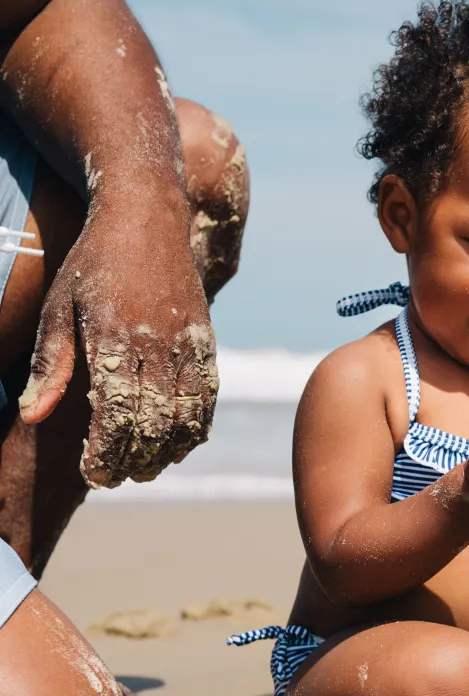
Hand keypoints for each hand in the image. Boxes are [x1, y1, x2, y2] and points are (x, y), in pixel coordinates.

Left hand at [19, 196, 216, 488]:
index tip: (93, 475)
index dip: (106, 452)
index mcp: (116, 336)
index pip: (114, 413)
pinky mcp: (207, 342)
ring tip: (146, 469)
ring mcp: (188, 344)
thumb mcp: (58, 309)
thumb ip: (49, 365)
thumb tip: (32, 416)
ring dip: (168, 451)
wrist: (148, 216)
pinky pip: (207, 398)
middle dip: (135, 459)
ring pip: (186, 416)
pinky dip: (196, 428)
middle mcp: (158, 344)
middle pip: (153, 423)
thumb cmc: (92, 263)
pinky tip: (179, 444)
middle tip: (116, 479)